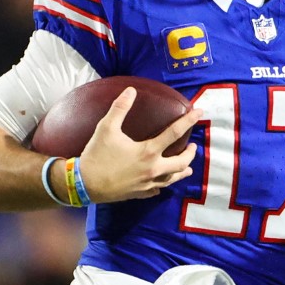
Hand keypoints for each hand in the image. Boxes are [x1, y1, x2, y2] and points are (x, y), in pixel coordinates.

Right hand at [79, 87, 201, 202]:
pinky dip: (163, 184)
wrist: (84, 184)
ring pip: (172, 179)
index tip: (199, 113)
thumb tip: (130, 90)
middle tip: (193, 146)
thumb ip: (120, 108)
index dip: (188, 121)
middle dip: (190, 154)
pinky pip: (157, 189)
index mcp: (148, 152)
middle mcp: (153, 169)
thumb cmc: (96, 155)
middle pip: (181, 163)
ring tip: (187, 167)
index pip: (174, 133)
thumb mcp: (106, 128)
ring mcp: (147, 184)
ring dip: (182, 171)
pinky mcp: (140, 193)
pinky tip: (162, 182)